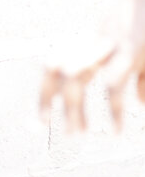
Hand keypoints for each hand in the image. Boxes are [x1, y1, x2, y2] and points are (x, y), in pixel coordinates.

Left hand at [40, 0, 144, 131]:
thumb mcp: (140, 49)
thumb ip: (138, 78)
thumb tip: (140, 102)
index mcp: (93, 43)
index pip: (56, 67)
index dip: (45, 93)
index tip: (41, 119)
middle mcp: (94, 43)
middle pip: (56, 70)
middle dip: (47, 99)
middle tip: (47, 127)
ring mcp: (110, 45)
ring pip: (75, 75)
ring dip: (74, 107)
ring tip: (79, 132)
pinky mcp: (131, 50)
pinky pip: (114, 83)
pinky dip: (114, 110)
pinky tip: (117, 128)